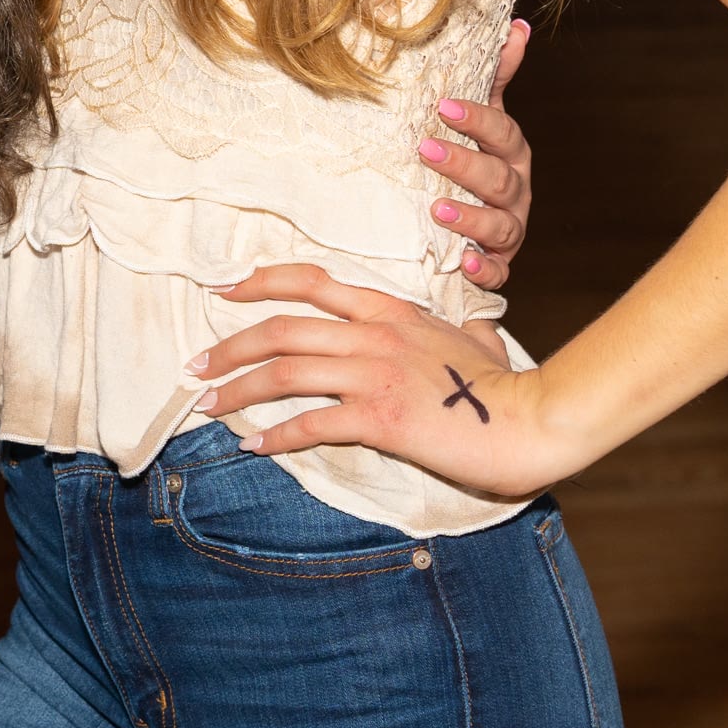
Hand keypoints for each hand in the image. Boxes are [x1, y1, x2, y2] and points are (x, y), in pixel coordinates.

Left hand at [191, 264, 588, 498]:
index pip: (311, 281)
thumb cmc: (504, 385)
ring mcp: (375, 374)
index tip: (222, 290)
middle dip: (229, 347)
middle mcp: (374, 334)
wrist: (531, 419)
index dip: (260, 282)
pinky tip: (253, 445)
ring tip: (206, 406)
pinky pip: (312, 423)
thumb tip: (472, 326)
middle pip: (281, 329)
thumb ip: (459, 327)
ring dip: (237, 389)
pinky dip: (276, 435)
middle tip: (196, 367)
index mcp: (389, 310)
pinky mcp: (380, 418)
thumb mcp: (473, 338)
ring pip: (285, 372)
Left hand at [428, 19, 533, 288]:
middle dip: (463, 164)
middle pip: (498, 178)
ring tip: (437, 211)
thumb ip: (495, 76)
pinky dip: (484, 270)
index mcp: (511, 153)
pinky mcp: (500, 264)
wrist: (478, 221)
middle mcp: (516, 191)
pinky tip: (466, 265)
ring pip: (501, 225)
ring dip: (471, 219)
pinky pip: (499, 272)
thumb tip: (516, 26)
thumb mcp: (484, 118)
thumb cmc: (476, 159)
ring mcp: (510, 229)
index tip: (443, 107)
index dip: (477, 120)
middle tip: (425, 150)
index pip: (501, 132)